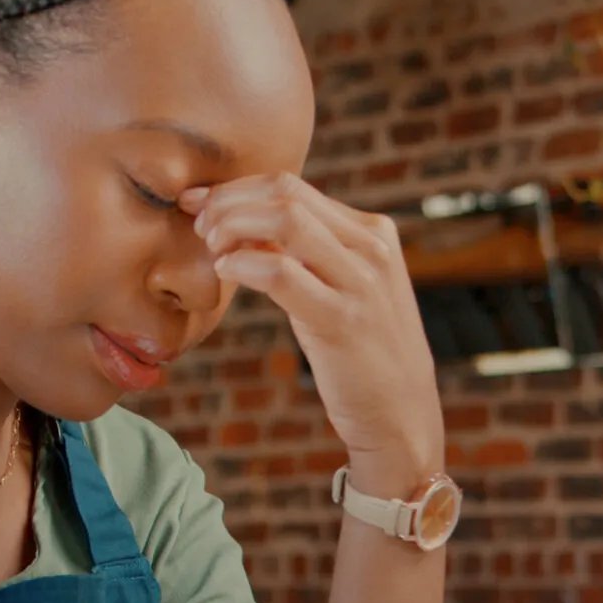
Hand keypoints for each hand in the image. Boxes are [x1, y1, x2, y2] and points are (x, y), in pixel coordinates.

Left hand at [184, 175, 444, 490]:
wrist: (402, 415)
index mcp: (373, 231)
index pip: (292, 187)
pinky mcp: (342, 320)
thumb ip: (309, 255)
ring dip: (232, 227)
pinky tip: (226, 274)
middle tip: (199, 229)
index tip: (199, 205)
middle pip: (285, 193)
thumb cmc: (362, 353)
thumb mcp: (344, 289)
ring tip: (212, 250)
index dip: (236, 190)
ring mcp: (361, 281)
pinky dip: (242, 265)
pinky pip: (280, 273)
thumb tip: (246, 225)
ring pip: (284, 220)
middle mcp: (372, 247)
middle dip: (228, 202)